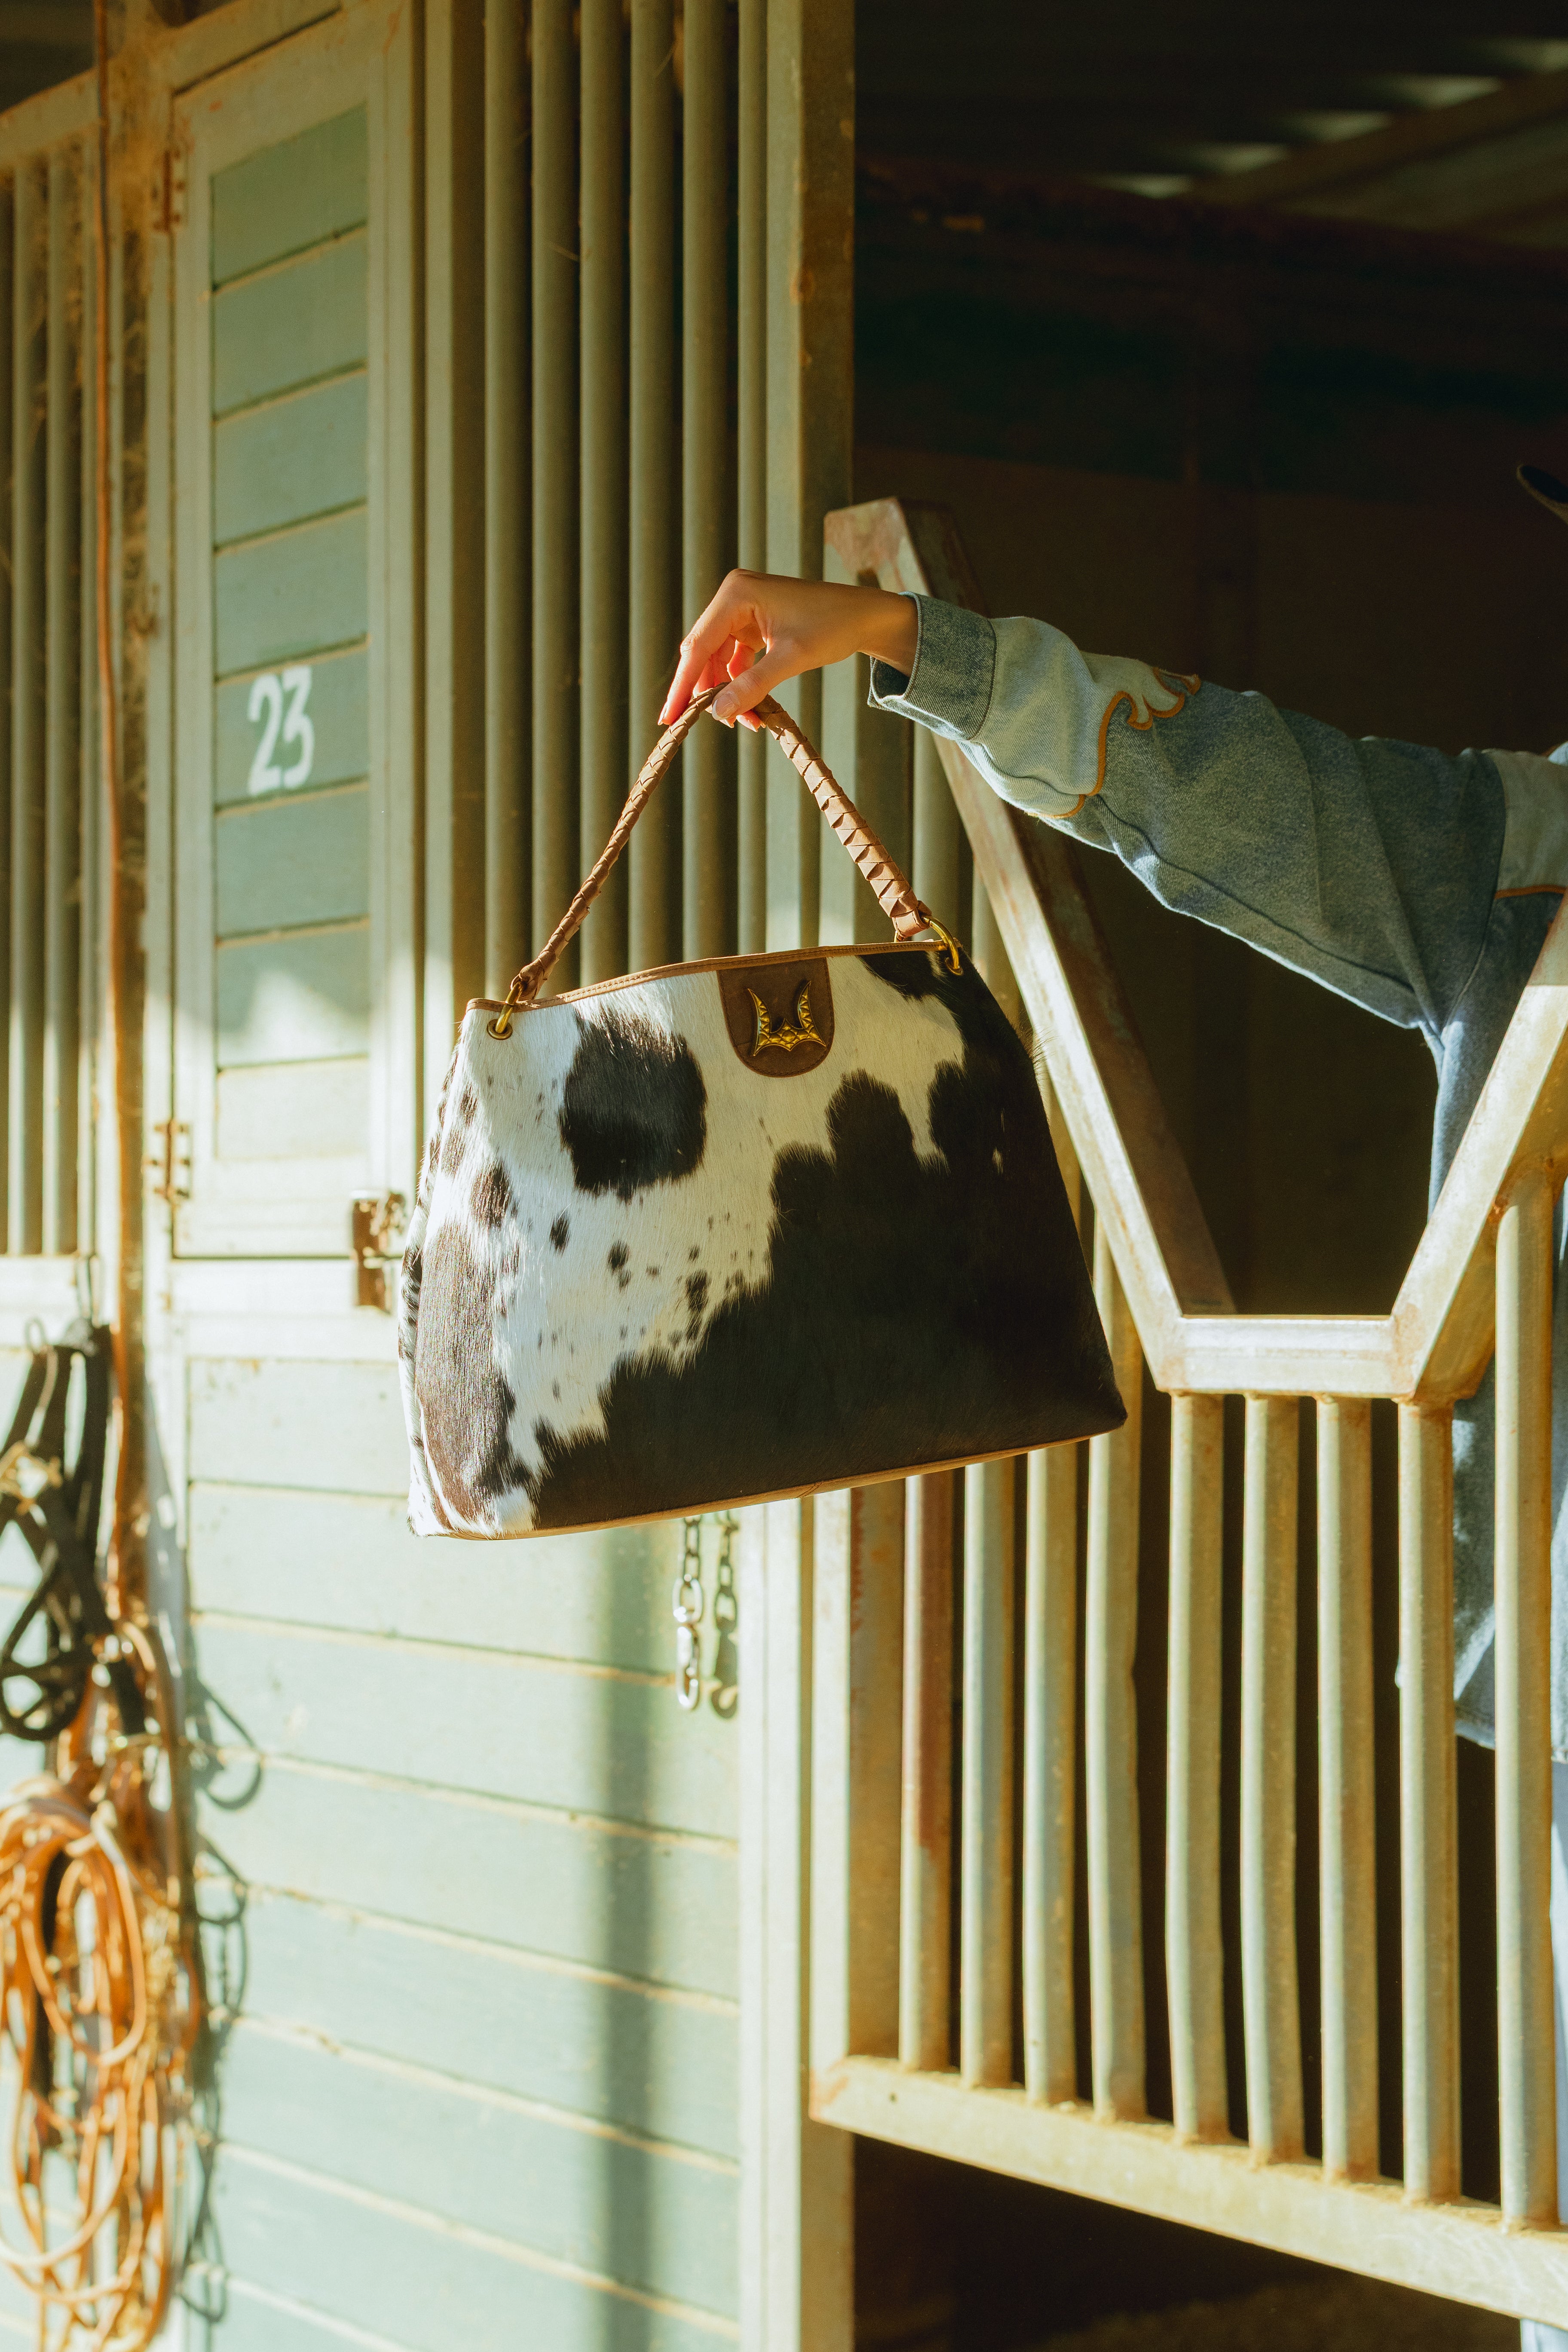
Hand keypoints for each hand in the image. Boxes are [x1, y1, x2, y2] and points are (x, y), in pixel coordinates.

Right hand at [660, 570, 918, 729]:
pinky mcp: (754, 623)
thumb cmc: (833, 626)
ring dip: (727, 692)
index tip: (669, 718)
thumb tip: (718, 715)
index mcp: (736, 594)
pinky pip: (736, 658)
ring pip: (719, 659)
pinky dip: (741, 684)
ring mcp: (743, 609)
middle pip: (703, 652)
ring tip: (746, 723)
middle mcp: (734, 596)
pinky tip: (753, 710)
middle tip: (692, 726)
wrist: (865, 615)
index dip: (683, 685)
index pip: (699, 646)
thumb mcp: (791, 659)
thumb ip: (752, 687)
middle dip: (705, 692)